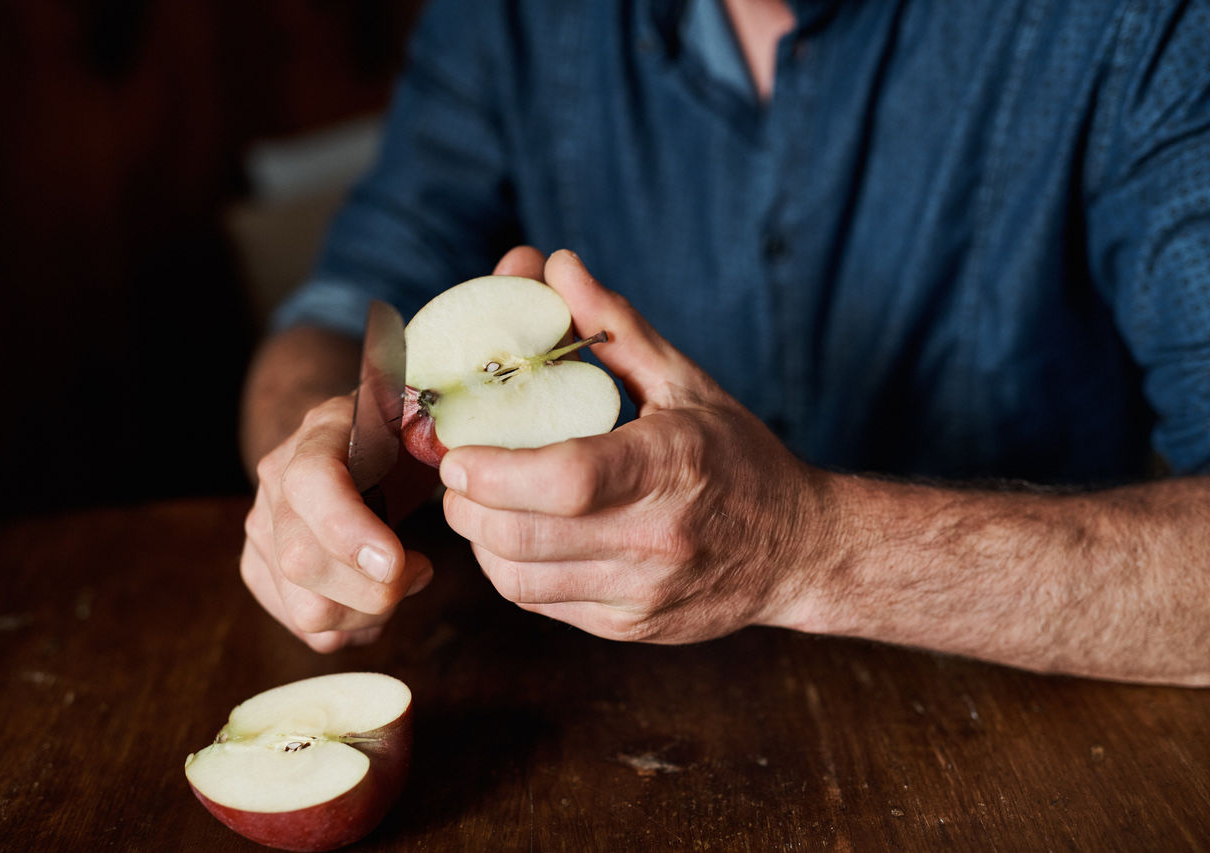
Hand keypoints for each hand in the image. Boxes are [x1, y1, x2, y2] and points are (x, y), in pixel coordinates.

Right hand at [241, 394, 432, 651]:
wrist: (355, 447)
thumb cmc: (397, 441)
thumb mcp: (420, 425)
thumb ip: (432, 439)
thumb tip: (448, 462)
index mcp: (318, 435)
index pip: (310, 484)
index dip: (349, 531)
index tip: (397, 561)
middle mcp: (276, 484)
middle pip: (304, 564)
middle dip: (378, 589)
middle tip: (421, 569)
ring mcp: (262, 531)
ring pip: (306, 610)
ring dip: (370, 614)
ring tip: (401, 583)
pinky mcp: (261, 571)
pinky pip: (308, 629)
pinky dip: (354, 628)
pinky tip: (376, 600)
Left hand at [440, 248, 835, 643]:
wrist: (800, 552)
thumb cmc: (739, 458)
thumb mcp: (686, 382)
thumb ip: (614, 326)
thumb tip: (552, 264)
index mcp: (671, 467)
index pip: (568, 479)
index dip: (495, 471)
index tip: (458, 452)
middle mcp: (656, 539)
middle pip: (524, 535)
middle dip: (467, 504)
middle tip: (456, 469)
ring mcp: (641, 592)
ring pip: (520, 579)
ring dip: (481, 539)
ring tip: (480, 501)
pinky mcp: (629, 627)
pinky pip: (541, 602)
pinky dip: (511, 568)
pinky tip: (517, 535)